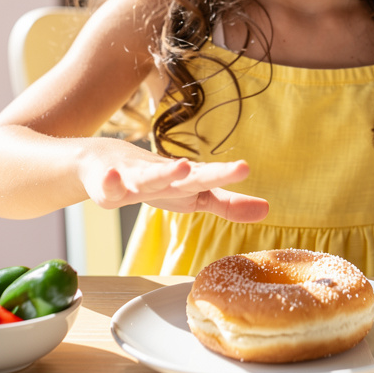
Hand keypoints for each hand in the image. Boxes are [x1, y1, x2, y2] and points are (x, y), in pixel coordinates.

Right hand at [82, 152, 269, 222]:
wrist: (106, 162)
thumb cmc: (159, 182)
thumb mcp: (195, 196)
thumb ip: (228, 204)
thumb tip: (267, 210)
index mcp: (188, 181)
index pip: (212, 179)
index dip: (227, 175)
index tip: (245, 168)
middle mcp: (166, 176)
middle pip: (191, 176)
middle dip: (214, 174)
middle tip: (238, 168)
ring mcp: (136, 179)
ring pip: (150, 178)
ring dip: (164, 172)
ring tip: (181, 165)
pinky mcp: (108, 187)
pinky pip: (109, 189)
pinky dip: (110, 183)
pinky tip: (111, 179)